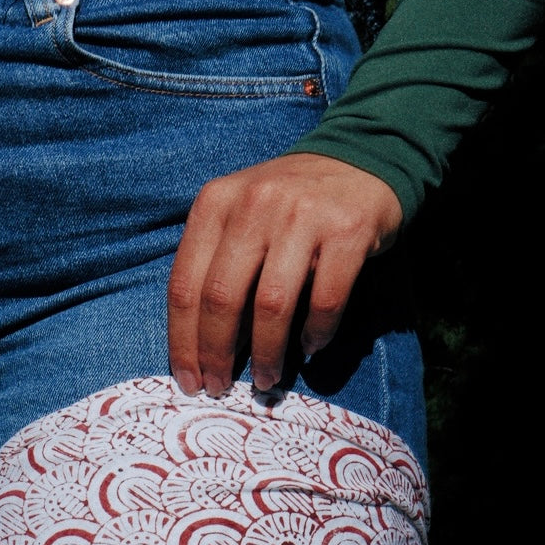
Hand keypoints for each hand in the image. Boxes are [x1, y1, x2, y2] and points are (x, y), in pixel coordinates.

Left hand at [168, 153, 402, 395]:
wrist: (361, 157)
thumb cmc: (290, 203)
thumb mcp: (240, 216)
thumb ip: (218, 265)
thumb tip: (205, 347)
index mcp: (215, 203)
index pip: (184, 285)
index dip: (183, 342)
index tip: (188, 379)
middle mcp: (254, 204)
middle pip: (222, 299)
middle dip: (217, 355)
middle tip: (220, 387)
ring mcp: (302, 215)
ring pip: (271, 305)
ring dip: (266, 354)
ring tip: (266, 378)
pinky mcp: (347, 230)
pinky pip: (325, 300)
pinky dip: (316, 333)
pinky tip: (310, 347)